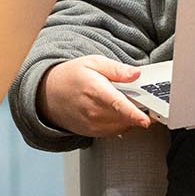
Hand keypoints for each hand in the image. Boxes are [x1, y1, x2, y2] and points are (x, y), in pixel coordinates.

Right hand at [36, 55, 151, 136]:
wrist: (49, 94)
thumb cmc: (71, 77)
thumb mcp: (93, 62)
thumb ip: (116, 69)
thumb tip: (135, 74)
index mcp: (95, 90)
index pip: (118, 104)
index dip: (133, 114)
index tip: (146, 120)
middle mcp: (93, 111)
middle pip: (125, 116)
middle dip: (139, 110)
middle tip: (140, 98)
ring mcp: (92, 124)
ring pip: (123, 125)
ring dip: (130, 117)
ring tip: (123, 102)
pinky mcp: (93, 132)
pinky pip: (116, 131)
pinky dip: (122, 123)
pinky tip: (116, 112)